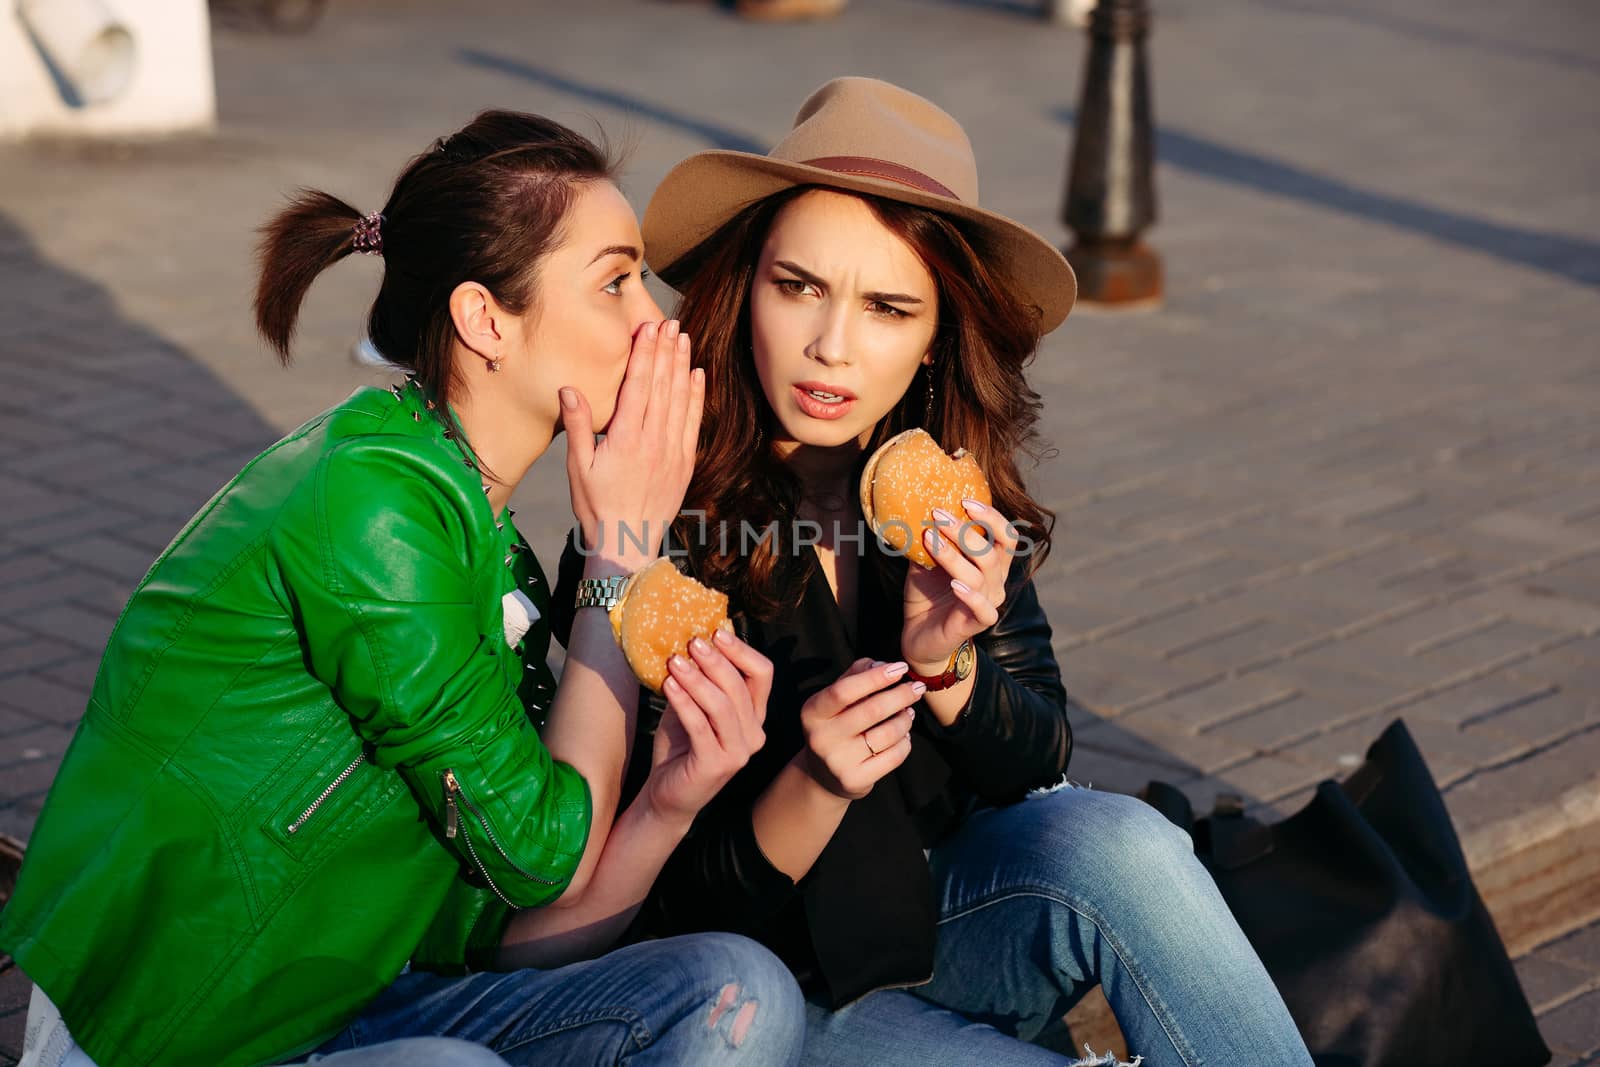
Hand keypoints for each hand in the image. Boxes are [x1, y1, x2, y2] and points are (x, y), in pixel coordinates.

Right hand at [563, 321, 704, 569]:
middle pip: (663, 386)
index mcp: (625, 439)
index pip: (638, 386)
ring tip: (683, 339)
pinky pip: (693, 422)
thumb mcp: (578, 468)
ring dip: (682, 366)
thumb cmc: (597, 506)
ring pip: (680, 399)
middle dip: (666, 351)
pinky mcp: (685, 462)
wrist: (628, 542)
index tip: (649, 329)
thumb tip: (569, 388)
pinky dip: (696, 396)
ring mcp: (673, 451)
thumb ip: (577, 426)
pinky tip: (697, 375)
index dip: (645, 354)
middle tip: (670, 322)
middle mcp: (653, 441)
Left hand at [641, 630, 772, 825]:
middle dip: (715, 660)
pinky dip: (684, 702)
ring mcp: (738, 752)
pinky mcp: (716, 765)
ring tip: (674, 661)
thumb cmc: (681, 746)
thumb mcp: (693, 705)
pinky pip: (700, 726)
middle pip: (741, 686)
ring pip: (722, 705)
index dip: (742, 650)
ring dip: (696, 679)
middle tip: (691, 642)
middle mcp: (754, 734)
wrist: (667, 794)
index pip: (762, 674)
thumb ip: (700, 680)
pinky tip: (668, 685)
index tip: (716, 632)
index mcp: (754, 716)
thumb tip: (693, 639)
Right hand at [797, 659, 920, 799]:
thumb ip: (856, 675)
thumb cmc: (836, 725)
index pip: (844, 690)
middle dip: (901, 695)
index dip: (875, 677)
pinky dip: (905, 742)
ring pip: (887, 734)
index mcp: (812, 712)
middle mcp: (821, 738)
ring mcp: (837, 762)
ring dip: (905, 720)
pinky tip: (904, 735)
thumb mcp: (836, 699)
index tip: (900, 668)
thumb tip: (882, 664)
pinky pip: (894, 756)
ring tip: (909, 713)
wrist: (823, 775)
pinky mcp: (855, 780)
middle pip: (872, 710)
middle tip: (917, 688)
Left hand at [900, 499, 1017, 670]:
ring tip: (930, 539)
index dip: (991, 516)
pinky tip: (954, 583)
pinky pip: (982, 608)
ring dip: (954, 554)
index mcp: (991, 563)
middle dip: (966, 530)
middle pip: (994, 551)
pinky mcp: (978, 624)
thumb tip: (914, 510)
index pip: (1006, 535)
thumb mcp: (925, 563)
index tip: (965, 500)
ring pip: (981, 574)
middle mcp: (996, 581)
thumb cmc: (927, 595)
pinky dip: (969, 594)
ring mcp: (989, 602)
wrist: (919, 637)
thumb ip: (928, 540)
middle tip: (938, 514)